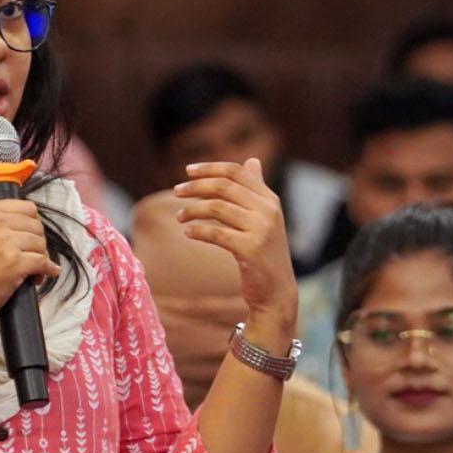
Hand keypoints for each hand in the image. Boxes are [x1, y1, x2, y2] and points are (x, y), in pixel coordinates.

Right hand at [0, 199, 61, 327]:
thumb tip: (27, 226)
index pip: (26, 207)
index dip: (32, 225)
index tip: (29, 237)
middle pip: (36, 226)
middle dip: (37, 243)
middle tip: (29, 257)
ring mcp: (5, 242)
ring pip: (41, 244)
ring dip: (41, 258)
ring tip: (30, 271)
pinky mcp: (15, 263)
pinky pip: (43, 262)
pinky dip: (47, 270)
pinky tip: (41, 275)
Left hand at [174, 158, 296, 338]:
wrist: (276, 291)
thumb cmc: (264, 253)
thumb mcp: (264, 218)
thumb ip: (256, 190)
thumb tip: (252, 161)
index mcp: (270, 199)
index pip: (236, 172)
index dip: (209, 168)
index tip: (187, 171)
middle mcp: (268, 210)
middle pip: (224, 186)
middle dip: (196, 187)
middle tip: (176, 192)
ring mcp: (261, 229)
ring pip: (217, 208)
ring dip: (192, 210)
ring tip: (179, 217)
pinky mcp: (250, 249)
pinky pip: (216, 233)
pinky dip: (198, 231)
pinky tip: (188, 233)